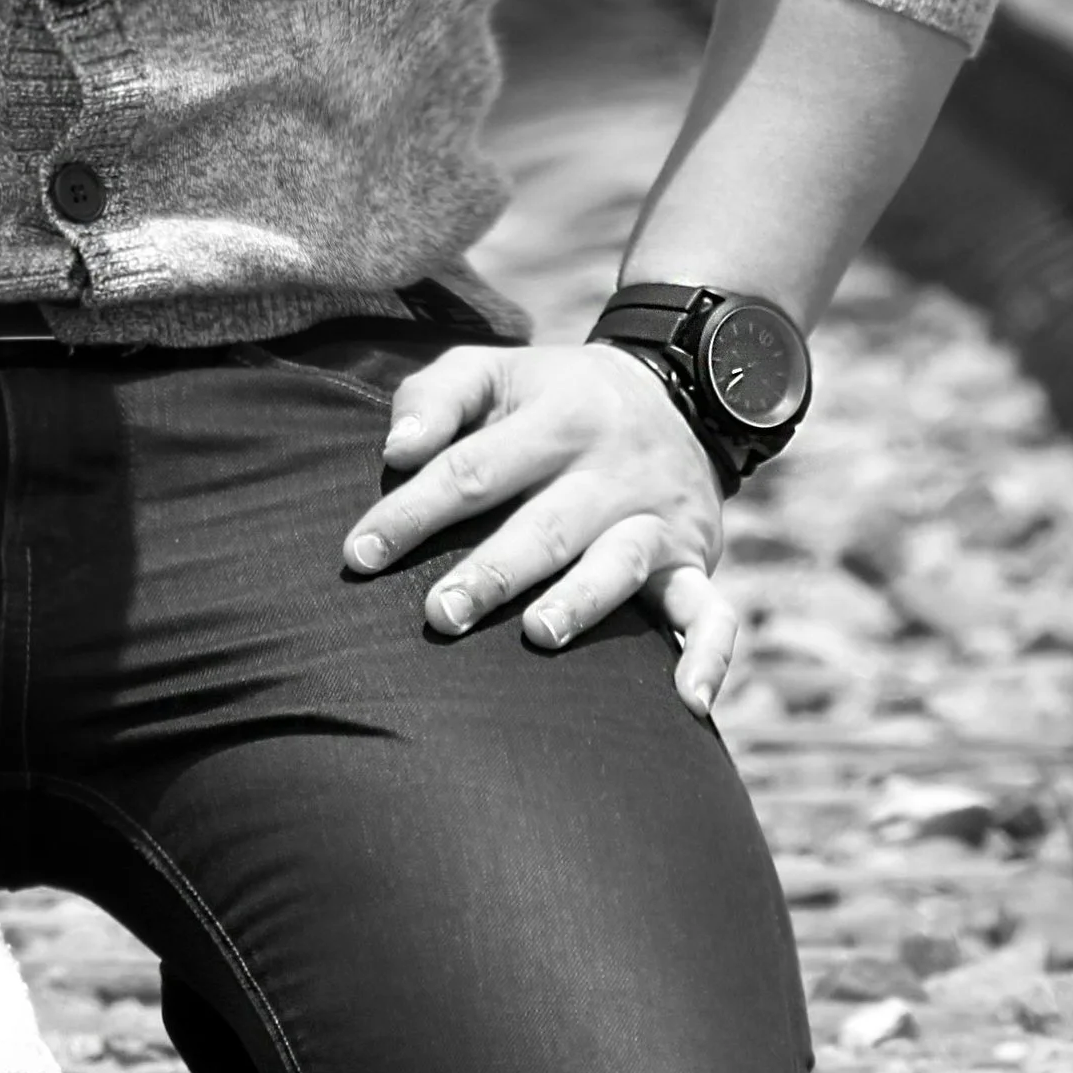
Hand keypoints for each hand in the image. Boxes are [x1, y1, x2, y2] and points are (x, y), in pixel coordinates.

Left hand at [340, 340, 737, 714]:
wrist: (677, 391)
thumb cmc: (553, 396)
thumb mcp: (497, 370)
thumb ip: (437, 398)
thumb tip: (396, 451)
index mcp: (557, 416)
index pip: (475, 468)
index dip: (414, 513)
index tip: (359, 556)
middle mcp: (611, 469)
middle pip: (546, 525)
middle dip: (492, 572)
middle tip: (438, 615)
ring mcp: (657, 519)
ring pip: (620, 565)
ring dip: (581, 602)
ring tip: (537, 635)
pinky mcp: (694, 561)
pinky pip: (713, 613)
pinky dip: (707, 656)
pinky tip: (688, 702)